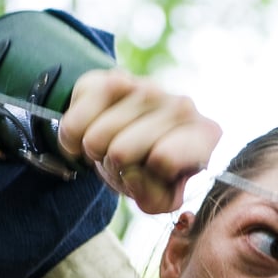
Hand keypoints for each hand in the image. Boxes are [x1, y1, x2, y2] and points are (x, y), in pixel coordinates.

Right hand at [58, 70, 221, 214]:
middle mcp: (181, 105)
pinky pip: (74, 124)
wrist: (130, 132)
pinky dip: (73, 140)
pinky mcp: (110, 78)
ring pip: (96, 139)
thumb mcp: (161, 195)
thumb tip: (133, 174)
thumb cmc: (150, 168)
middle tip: (126, 164)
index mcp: (205, 135)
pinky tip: (91, 132)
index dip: (146, 180)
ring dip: (95, 153)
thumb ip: (157, 200)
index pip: (163, 160)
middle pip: (122, 153)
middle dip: (115, 168)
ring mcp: (147, 87)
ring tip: (112, 147)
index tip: (151, 175)